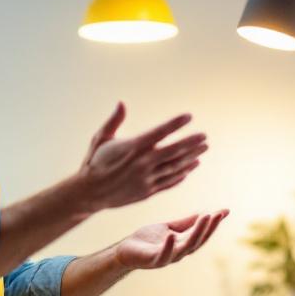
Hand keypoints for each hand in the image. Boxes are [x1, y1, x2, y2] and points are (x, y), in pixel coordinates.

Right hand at [75, 103, 207, 212]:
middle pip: (173, 151)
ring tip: (203, 150)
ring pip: (174, 168)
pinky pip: (168, 183)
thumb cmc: (94, 162)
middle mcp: (142, 164)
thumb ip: (114, 121)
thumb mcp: (101, 138)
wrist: (89, 193)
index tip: (189, 116)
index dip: (175, 124)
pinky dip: (181, 175)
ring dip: (190, 158)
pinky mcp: (147, 192)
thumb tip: (121, 102)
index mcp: (133, 147)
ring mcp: (146, 180)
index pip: (159, 132)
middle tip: (205, 137)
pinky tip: (190, 169)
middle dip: (191, 143)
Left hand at [113, 210, 229, 270]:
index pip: (202, 234)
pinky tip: (171, 235)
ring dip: (196, 234)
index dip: (213, 224)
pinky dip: (168, 246)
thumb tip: (209, 212)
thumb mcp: (171, 227)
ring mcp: (166, 257)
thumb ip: (188, 222)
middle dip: (208, 228)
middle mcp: (178, 252)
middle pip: (197, 241)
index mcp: (183, 243)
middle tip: (216, 214)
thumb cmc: (148, 239)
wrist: (126, 250)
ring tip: (204, 218)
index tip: (224, 211)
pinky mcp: (152, 260)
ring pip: (185, 248)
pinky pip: (162, 255)